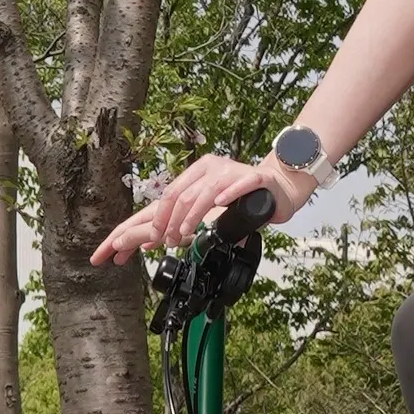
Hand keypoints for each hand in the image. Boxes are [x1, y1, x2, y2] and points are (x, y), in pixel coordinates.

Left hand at [90, 150, 312, 265]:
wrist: (279, 187)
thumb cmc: (241, 200)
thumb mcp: (206, 211)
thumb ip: (181, 221)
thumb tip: (147, 240)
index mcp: (196, 175)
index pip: (165, 197)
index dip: (149, 220)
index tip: (134, 243)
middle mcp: (210, 170)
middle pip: (179, 194)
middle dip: (166, 221)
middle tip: (161, 242)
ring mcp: (232, 172)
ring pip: (203, 192)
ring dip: (189, 216)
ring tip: (182, 234)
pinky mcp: (255, 178)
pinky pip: (238, 184)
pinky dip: (226, 194)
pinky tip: (217, 204)